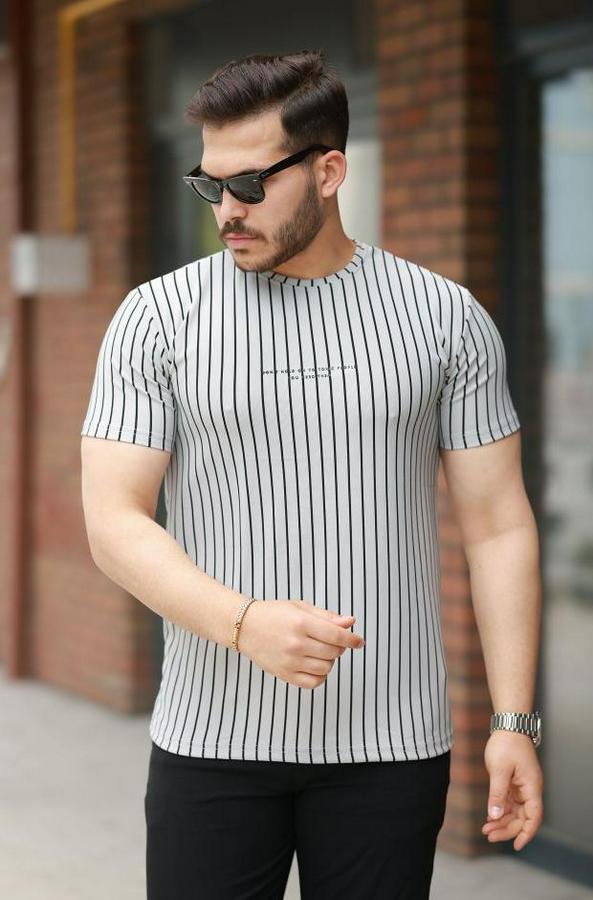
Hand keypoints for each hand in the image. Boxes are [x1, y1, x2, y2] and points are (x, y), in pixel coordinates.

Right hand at [237, 598, 364, 688]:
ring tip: (320, 651)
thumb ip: (327, 616)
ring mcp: (290, 661)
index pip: (336, 635)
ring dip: (330, 660)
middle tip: (331, 641)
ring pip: (326, 668)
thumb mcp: (301, 608)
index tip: (359, 642)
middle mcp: (296, 643)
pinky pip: (314, 682)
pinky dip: (320, 675)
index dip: (352, 639)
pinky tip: (314, 664)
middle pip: (334, 652)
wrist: (245, 627)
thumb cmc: (274, 614)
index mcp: (301, 623)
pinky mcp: (284, 675)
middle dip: (339, 647)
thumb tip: (351, 622)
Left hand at [481, 730, 543, 850]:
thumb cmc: (506, 744)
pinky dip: (500, 811)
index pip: (534, 817)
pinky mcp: (513, 784)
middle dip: (506, 829)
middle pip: (522, 818)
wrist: (507, 726)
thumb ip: (497, 793)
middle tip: (488, 836)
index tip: (516, 846)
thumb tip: (494, 815)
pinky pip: (509, 803)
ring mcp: (521, 787)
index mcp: (531, 787)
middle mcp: (529, 790)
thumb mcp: (499, 769)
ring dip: (501, 822)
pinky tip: (489, 818)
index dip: (526, 833)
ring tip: (485, 830)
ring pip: (514, 812)